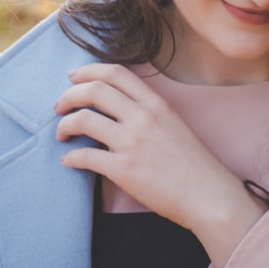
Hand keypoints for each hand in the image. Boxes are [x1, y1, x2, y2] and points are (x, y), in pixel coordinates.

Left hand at [54, 63, 266, 267]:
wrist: (209, 196)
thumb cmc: (194, 165)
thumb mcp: (174, 124)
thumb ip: (147, 112)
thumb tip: (116, 109)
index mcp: (156, 104)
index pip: (116, 73)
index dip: (88, 71)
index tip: (73, 78)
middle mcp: (144, 117)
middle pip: (94, 90)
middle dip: (68, 96)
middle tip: (59, 107)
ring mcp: (133, 143)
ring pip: (83, 120)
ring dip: (64, 126)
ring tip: (62, 135)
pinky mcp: (125, 170)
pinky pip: (84, 157)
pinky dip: (70, 157)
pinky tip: (69, 161)